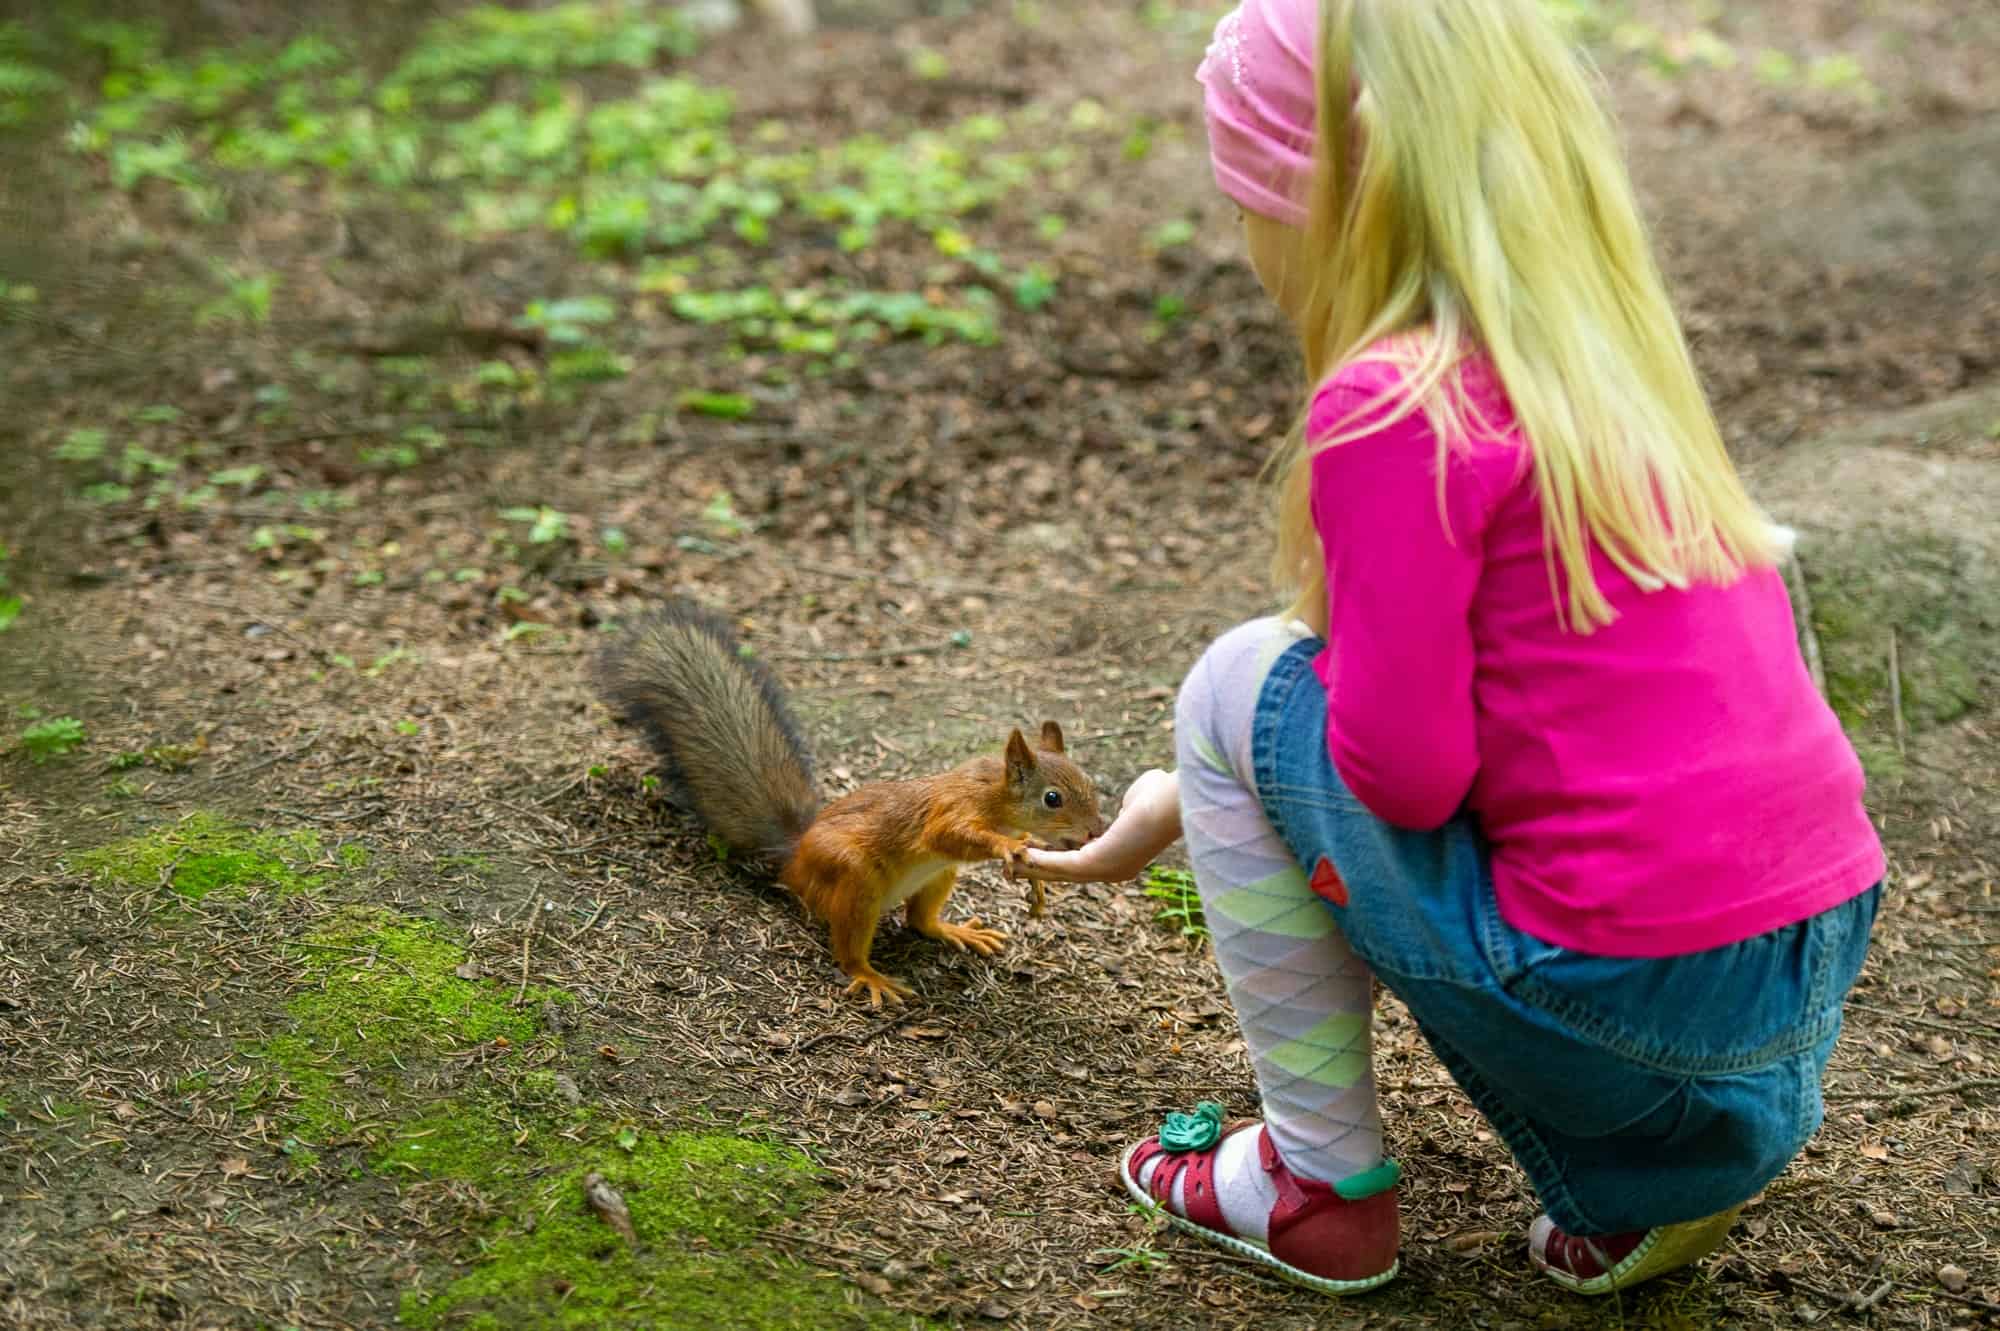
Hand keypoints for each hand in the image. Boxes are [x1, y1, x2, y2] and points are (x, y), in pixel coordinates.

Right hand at [1015, 768, 1180, 883]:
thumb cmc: (1162, 796)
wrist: (1175, 802)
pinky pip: (1063, 865)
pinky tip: (1023, 855)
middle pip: (1066, 873)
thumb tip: (1126, 805)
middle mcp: (1113, 870)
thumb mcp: (1135, 801)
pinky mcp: (1099, 862)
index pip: (1081, 861)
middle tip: (1013, 865)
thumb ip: (1124, 806)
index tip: (1035, 850)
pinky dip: (1041, 861)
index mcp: (1120, 858)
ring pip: (1060, 872)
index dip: (1055, 858)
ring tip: (1010, 862)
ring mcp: (1107, 871)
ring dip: (1033, 868)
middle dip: (1038, 869)